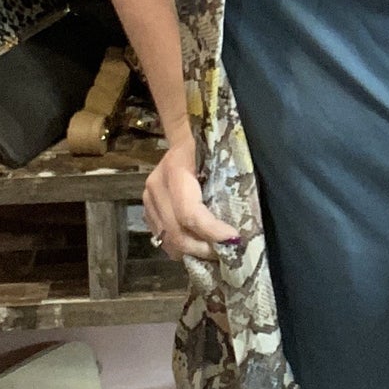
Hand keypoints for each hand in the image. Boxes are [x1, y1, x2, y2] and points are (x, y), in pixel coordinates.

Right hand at [142, 133, 240, 261]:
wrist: (184, 135)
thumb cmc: (209, 144)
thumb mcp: (220, 157)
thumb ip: (227, 185)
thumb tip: (241, 221)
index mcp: (175, 170)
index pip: (190, 212)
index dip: (211, 231)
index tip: (233, 239)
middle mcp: (156, 187)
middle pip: (176, 232)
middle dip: (203, 248)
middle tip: (226, 253)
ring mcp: (148, 200)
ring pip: (167, 239)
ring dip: (192, 252)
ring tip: (214, 252)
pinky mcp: (147, 209)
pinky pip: (162, 237)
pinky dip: (181, 246)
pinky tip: (198, 245)